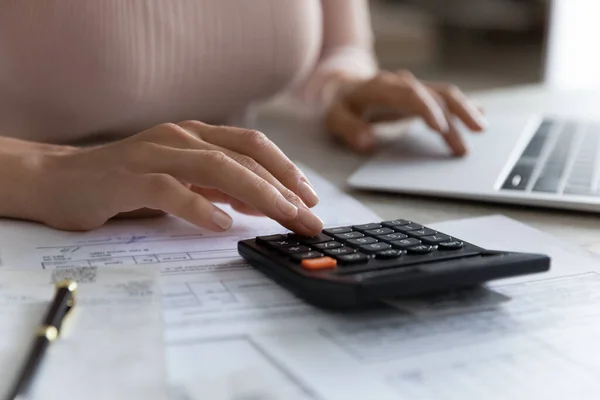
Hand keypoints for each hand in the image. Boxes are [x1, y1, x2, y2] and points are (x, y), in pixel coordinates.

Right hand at [32, 122, 322, 234]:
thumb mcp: (183, 182)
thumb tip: (260, 202)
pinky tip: (222, 223)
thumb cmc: (127, 183)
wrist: (60, 181)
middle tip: (309, 217)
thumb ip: (217, 187)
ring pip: (215, 167)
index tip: (311, 200)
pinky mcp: (127, 178)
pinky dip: (199, 206)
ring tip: (283, 217)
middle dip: (283, 187)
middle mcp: (179, 137)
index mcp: (195, 136)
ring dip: (256, 193)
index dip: (286, 170)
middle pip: (243, 156)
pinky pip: (170, 189)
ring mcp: (153, 153)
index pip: (252, 147)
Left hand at [325, 70, 487, 154]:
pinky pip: (445, 100)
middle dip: (458, 110)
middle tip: (476, 129)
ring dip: (465, 112)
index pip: (410, 94)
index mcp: (382, 87)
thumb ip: (349, 129)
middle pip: (436, 93)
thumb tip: (366, 142)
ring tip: (480, 130)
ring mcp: (415, 90)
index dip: (427, 109)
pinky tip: (480, 115)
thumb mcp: (334, 118)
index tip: (441, 128)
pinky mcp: (421, 98)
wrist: (346, 89)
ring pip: (445, 96)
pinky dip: (462, 108)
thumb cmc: (342, 106)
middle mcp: (403, 84)